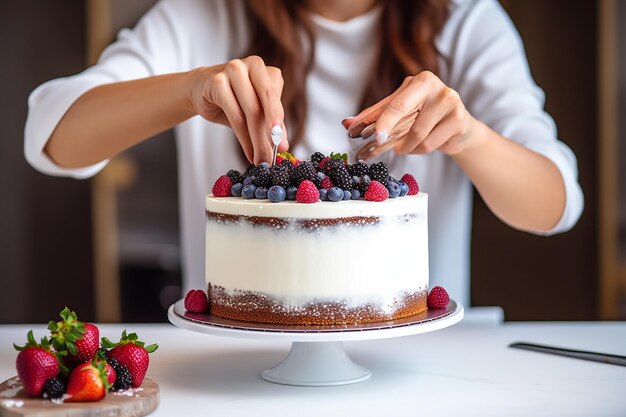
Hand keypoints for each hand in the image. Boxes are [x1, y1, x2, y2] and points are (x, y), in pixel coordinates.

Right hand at [189, 55, 288, 163]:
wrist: (200, 90)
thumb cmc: (231, 100)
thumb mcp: (255, 111)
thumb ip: (270, 124)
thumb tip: (283, 146)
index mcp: (267, 71)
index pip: (276, 100)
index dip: (281, 125)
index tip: (283, 147)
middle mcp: (253, 66)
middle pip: (266, 102)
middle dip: (271, 131)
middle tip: (273, 155)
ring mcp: (234, 70)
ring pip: (250, 111)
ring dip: (256, 140)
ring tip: (260, 159)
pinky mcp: (217, 81)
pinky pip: (235, 115)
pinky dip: (243, 138)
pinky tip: (248, 151)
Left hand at [344, 71, 478, 156]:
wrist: (459, 128)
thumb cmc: (425, 117)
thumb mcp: (401, 113)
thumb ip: (375, 116)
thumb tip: (346, 123)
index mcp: (419, 81)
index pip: (394, 103)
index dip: (380, 120)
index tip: (369, 134)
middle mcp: (436, 87)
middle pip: (404, 112)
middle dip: (388, 128)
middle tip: (378, 142)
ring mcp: (450, 102)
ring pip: (418, 135)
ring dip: (406, 146)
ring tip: (403, 146)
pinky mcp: (460, 120)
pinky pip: (430, 143)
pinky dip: (420, 150)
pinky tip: (421, 146)